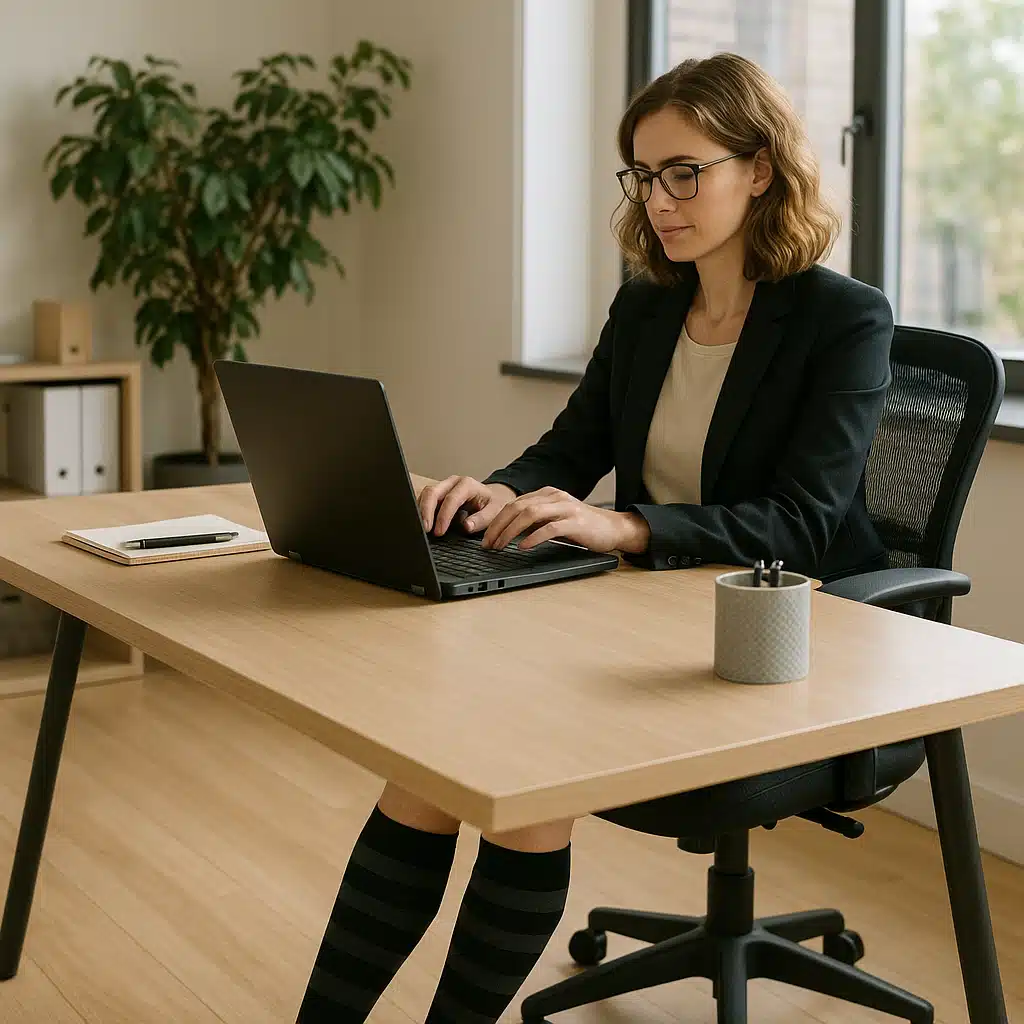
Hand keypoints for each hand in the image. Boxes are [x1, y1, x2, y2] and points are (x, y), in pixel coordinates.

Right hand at [418, 476, 516, 536]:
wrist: (493, 498)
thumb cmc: (493, 504)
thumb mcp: (494, 512)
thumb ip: (481, 520)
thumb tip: (466, 526)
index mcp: (467, 484)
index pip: (451, 499)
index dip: (443, 516)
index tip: (439, 531)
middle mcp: (453, 482)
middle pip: (433, 492)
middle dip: (426, 511)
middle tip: (425, 529)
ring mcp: (444, 486)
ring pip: (426, 494)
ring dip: (422, 511)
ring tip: (422, 528)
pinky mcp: (439, 493)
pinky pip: (426, 499)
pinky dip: (422, 510)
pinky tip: (423, 523)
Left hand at [481, 486, 650, 553]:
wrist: (613, 528)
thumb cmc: (582, 527)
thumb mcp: (554, 520)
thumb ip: (534, 522)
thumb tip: (506, 533)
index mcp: (546, 494)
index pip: (513, 504)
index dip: (496, 521)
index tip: (485, 538)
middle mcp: (555, 497)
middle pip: (517, 507)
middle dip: (498, 526)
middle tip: (488, 544)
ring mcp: (566, 508)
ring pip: (530, 515)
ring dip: (511, 532)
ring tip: (500, 546)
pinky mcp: (576, 522)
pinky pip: (550, 527)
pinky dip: (534, 537)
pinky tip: (523, 547)